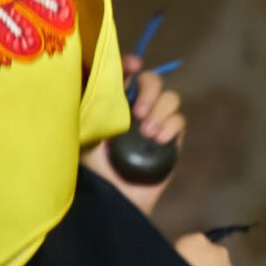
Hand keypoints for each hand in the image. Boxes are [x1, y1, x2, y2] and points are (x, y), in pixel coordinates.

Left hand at [81, 56, 183, 214]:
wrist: (114, 201)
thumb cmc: (94, 172)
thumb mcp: (85, 138)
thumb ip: (91, 111)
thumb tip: (93, 81)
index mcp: (114, 104)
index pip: (125, 74)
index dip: (130, 64)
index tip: (133, 66)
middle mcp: (136, 109)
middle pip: (152, 80)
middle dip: (150, 89)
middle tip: (138, 112)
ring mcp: (156, 124)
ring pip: (171, 98)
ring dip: (160, 109)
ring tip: (147, 132)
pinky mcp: (172, 142)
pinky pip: (180, 121)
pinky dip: (171, 125)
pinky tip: (159, 139)